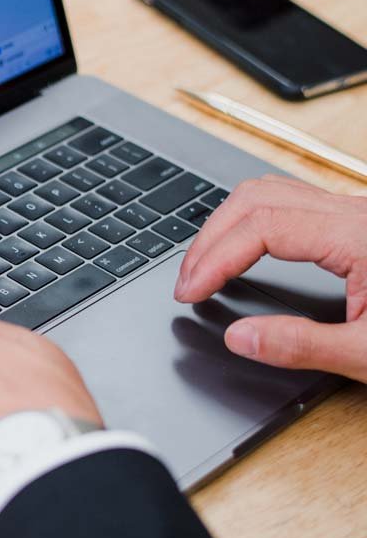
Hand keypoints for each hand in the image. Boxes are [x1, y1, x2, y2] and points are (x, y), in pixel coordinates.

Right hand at [175, 175, 366, 381]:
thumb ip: (301, 346)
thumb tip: (239, 338)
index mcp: (360, 236)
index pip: (261, 227)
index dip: (214, 258)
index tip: (190, 293)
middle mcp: (357, 212)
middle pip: (255, 197)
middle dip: (210, 238)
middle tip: (188, 284)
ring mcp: (357, 213)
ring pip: (270, 191)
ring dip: (228, 225)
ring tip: (206, 269)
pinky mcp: (358, 223)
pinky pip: (290, 204)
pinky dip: (251, 224)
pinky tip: (242, 257)